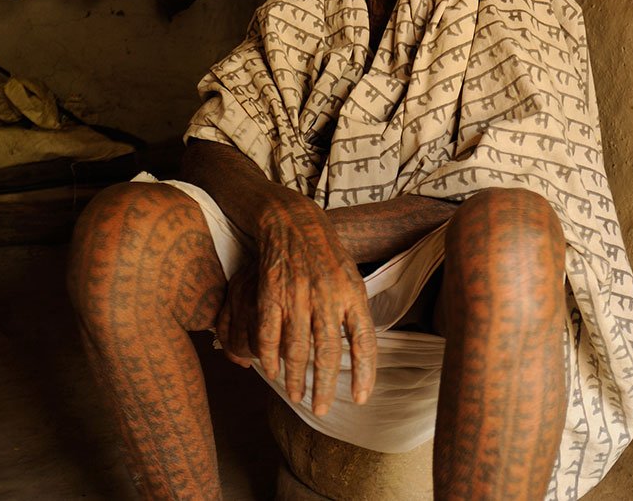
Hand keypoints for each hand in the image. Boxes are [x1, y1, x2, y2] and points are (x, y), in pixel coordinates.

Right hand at [224, 196, 376, 414]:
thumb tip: (362, 352)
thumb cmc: (326, 255)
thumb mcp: (351, 277)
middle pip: (328, 352)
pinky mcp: (270, 294)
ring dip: (295, 378)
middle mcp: (327, 296)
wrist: (293, 222)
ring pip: (296, 349)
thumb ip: (355, 312)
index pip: (364, 340)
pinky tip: (271, 372)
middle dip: (325, 386)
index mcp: (352, 293)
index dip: (365, 373)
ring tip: (296, 396)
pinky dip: (269, 358)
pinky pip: (268, 335)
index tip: (361, 399)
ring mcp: (297, 295)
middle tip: (321, 409)